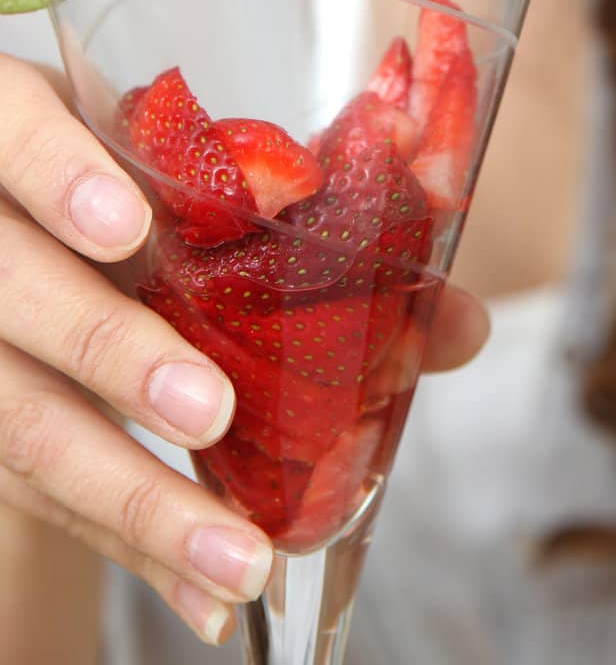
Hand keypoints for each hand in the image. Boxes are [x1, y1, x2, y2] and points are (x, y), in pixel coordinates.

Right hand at [0, 56, 487, 647]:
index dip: (56, 172)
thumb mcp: (203, 183)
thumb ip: (312, 223)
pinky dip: (132, 548)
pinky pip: (42, 493)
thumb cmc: (145, 188)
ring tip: (236, 556)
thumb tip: (463, 322)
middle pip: (10, 291)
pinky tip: (205, 598)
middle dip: (109, 351)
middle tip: (210, 409)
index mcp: (23, 126)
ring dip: (131, 495)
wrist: (45, 233)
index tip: (130, 229)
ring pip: (18, 415)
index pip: (12, 129)